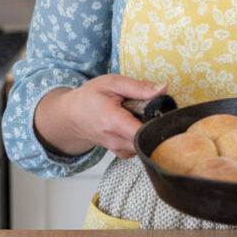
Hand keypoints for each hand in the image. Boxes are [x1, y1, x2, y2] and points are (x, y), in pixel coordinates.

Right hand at [34, 74, 167, 158]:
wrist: (73, 116)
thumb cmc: (90, 97)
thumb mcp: (112, 83)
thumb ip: (139, 87)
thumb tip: (164, 89)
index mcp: (113, 122)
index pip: (145, 131)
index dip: (160, 121)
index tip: (163, 109)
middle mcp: (117, 141)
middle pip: (150, 139)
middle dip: (158, 124)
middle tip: (154, 108)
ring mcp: (120, 150)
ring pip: (147, 144)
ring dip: (151, 130)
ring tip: (142, 115)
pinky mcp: (123, 153)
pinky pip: (142, 147)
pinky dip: (144, 135)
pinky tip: (138, 124)